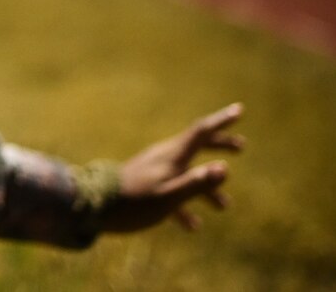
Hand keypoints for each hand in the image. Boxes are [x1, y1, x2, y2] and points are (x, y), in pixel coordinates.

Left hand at [101, 103, 244, 232]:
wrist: (94, 207)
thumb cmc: (134, 202)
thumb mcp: (169, 196)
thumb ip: (197, 183)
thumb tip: (225, 169)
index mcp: (172, 155)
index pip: (201, 132)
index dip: (222, 121)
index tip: (239, 110)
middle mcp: (164, 158)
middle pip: (196, 145)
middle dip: (220, 144)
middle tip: (241, 145)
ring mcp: (154, 171)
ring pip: (187, 172)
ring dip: (206, 187)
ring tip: (223, 207)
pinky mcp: (146, 186)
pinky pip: (172, 192)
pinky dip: (186, 206)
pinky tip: (191, 226)